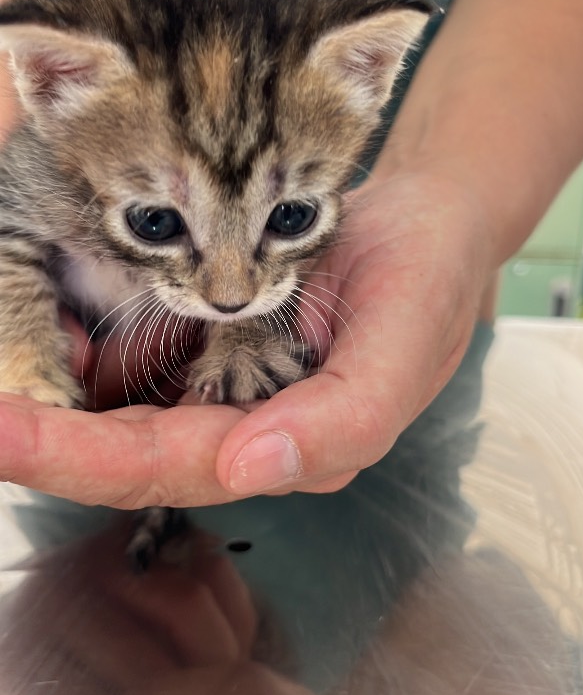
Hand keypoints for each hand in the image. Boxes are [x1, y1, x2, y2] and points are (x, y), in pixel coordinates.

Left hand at [0, 170, 491, 506]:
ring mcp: (217, 391)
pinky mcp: (204, 349)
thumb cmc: (427, 278)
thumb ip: (343, 419)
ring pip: (111, 420)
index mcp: (285, 447)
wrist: (428, 223)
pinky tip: (30, 358)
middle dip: (36, 439)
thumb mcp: (404, 343)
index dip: (76, 458)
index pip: (162, 467)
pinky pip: (123, 372)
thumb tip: (251, 471)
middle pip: (117, 456)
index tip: (1, 432)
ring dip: (43, 410)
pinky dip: (70, 366)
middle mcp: (240, 431)